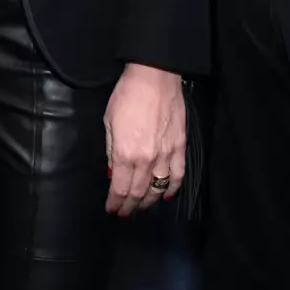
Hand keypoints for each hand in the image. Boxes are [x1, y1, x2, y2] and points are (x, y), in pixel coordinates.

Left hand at [104, 63, 185, 215]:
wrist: (155, 77)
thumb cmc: (127, 95)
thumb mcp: (109, 122)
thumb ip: (112, 151)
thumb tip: (114, 173)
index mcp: (127, 153)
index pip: (121, 188)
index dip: (116, 202)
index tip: (112, 209)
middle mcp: (147, 159)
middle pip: (139, 192)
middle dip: (130, 206)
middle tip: (124, 213)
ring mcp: (166, 154)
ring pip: (158, 188)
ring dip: (149, 201)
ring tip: (142, 207)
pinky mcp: (181, 147)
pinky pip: (178, 175)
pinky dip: (172, 188)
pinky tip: (166, 195)